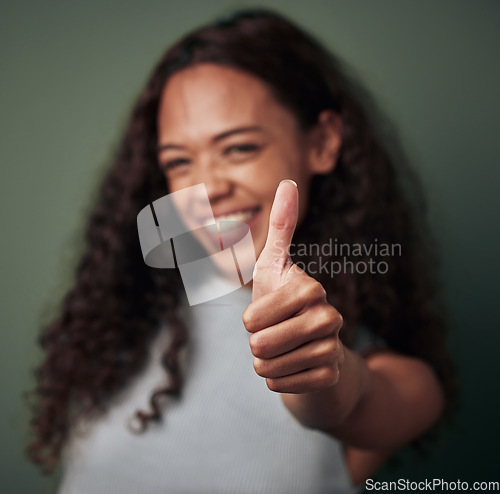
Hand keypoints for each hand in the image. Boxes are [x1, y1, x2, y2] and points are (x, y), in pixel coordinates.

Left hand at [242, 180, 343, 393]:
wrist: (311, 345)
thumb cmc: (284, 302)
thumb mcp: (275, 265)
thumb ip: (280, 227)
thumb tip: (288, 182)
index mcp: (310, 289)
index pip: (254, 317)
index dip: (250, 320)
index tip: (260, 316)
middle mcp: (329, 317)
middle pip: (260, 344)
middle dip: (255, 344)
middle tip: (269, 338)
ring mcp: (333, 349)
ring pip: (269, 367)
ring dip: (264, 364)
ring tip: (280, 352)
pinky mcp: (331, 377)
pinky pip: (282, 386)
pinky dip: (277, 381)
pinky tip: (291, 369)